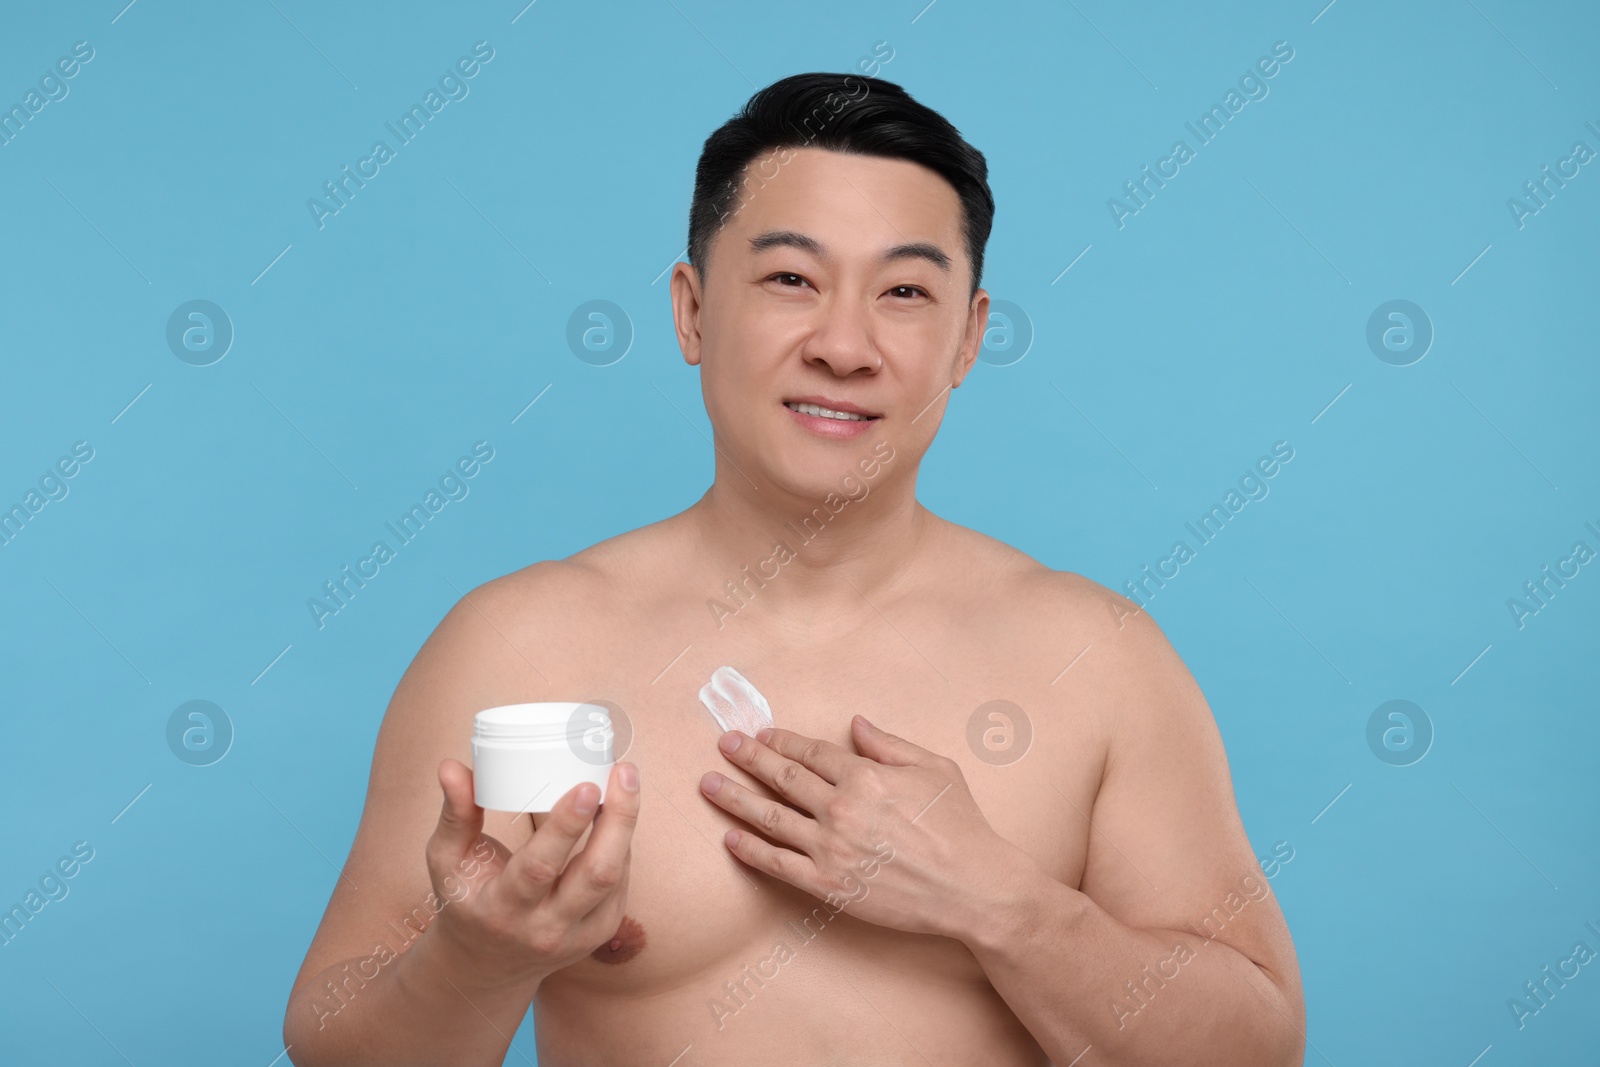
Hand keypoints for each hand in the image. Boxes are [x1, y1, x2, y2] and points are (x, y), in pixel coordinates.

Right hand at [422, 758, 639, 987]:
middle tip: (624, 771)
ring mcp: (578, 935)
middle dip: (618, 818)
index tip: (587, 785)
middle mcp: (545, 928)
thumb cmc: (466, 901)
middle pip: (596, 874)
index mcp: (502, 910)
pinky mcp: (601, 933)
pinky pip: (621, 883)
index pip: (540, 868)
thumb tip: (452, 766)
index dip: (566, 826)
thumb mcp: (447, 861)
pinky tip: (618, 815)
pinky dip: (622, 845)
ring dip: (625, 825)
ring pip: (616, 877)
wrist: (486, 966)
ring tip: (626, 781)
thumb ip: (455, 813)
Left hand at [698, 715, 1026, 940]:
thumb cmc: (961, 824)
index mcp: (865, 775)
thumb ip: (889, 744)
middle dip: (748, 758)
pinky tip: (731, 837)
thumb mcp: (933, 767)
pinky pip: (778, 864)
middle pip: (782, 776)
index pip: (810, 751)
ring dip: (735, 799)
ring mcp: (831, 847)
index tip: (761, 734)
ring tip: (708, 785)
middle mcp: (841, 807)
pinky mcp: (829, 884)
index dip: (781, 740)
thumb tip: (855, 724)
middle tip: (724, 745)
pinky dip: (750, 850)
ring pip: (770, 818)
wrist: (974, 887)